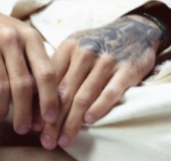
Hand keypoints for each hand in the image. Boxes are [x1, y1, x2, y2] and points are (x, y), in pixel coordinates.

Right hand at [0, 2, 58, 134]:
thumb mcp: (22, 39)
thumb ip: (33, 64)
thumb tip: (44, 103)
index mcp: (30, 37)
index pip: (46, 73)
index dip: (49, 99)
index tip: (49, 119)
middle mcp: (11, 38)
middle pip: (23, 85)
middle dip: (24, 112)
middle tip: (23, 128)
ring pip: (0, 87)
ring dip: (2, 108)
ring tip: (1, 115)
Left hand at [41, 15, 161, 149]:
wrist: (135, 29)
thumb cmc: (99, 44)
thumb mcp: (76, 47)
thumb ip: (58, 67)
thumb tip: (36, 97)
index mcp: (69, 47)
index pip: (50, 81)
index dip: (40, 105)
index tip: (35, 126)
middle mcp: (85, 52)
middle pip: (65, 92)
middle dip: (54, 121)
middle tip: (47, 141)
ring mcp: (106, 61)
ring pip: (84, 96)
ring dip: (73, 121)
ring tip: (64, 139)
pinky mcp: (126, 69)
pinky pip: (110, 92)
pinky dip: (99, 107)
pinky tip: (89, 120)